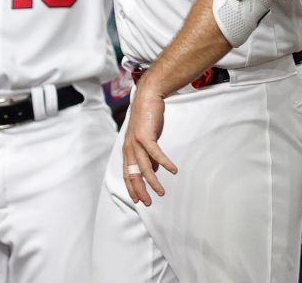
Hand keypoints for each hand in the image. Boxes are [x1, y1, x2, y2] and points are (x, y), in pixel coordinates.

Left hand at [121, 87, 177, 206]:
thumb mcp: (146, 140)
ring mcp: (136, 142)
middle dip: (140, 190)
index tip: (138, 200)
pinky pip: (156, 153)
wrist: (147, 98)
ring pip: (144, 167)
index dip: (132, 187)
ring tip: (161, 192)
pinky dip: (164, 162)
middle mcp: (129, 147)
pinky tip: (173, 171)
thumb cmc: (147, 119)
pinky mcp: (146, 135)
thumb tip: (154, 170)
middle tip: (148, 203)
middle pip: (133, 174)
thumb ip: (148, 155)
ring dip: (153, 181)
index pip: (127, 173)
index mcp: (128, 149)